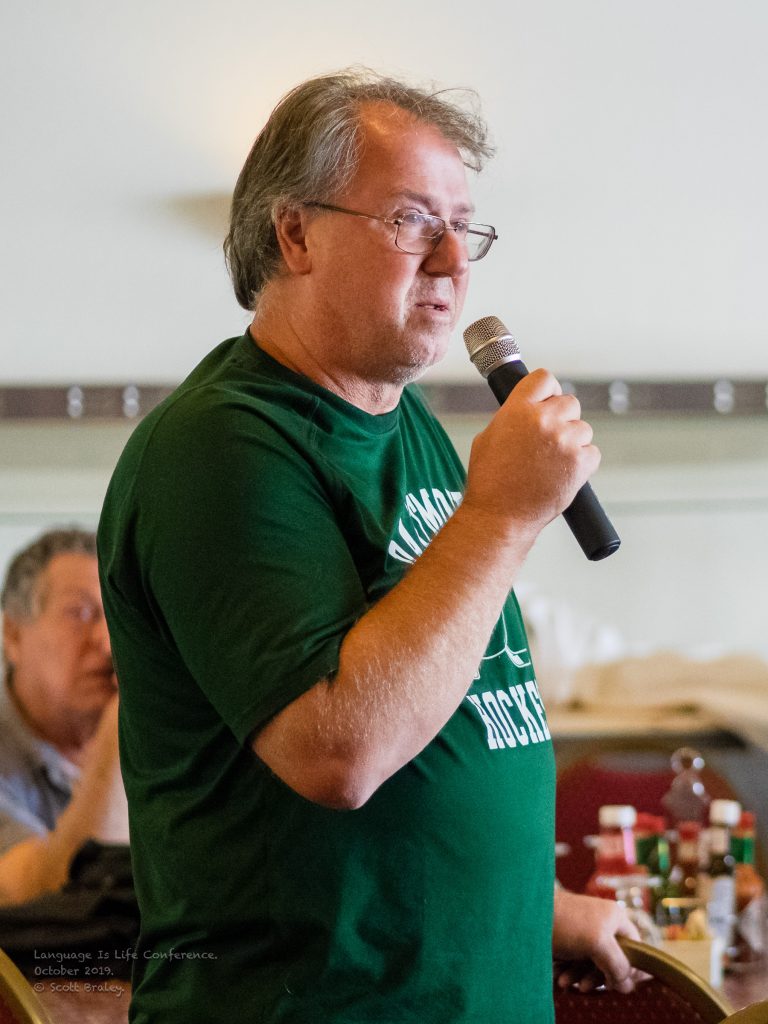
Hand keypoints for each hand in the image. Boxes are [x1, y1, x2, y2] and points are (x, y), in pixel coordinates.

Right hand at [463, 369, 599, 533]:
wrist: (500, 517)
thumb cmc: (490, 482)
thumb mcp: (488, 437)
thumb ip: (513, 416)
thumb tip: (530, 409)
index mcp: (518, 410)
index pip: (544, 378)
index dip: (548, 390)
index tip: (548, 400)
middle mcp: (544, 420)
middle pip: (570, 402)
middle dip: (562, 418)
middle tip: (549, 439)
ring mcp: (564, 441)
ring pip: (583, 428)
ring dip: (573, 441)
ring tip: (553, 461)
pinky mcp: (580, 462)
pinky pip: (593, 452)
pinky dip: (583, 461)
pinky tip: (563, 472)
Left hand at [552, 889, 640, 993]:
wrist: (527, 913)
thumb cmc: (565, 923)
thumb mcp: (598, 943)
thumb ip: (618, 965)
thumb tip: (628, 985)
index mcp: (615, 918)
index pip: (635, 948)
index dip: (630, 968)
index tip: (617, 983)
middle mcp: (603, 923)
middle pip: (612, 959)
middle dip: (598, 975)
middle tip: (585, 986)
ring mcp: (585, 931)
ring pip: (592, 963)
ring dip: (580, 976)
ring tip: (564, 982)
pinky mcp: (569, 939)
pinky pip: (576, 961)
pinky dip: (569, 970)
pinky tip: (558, 975)